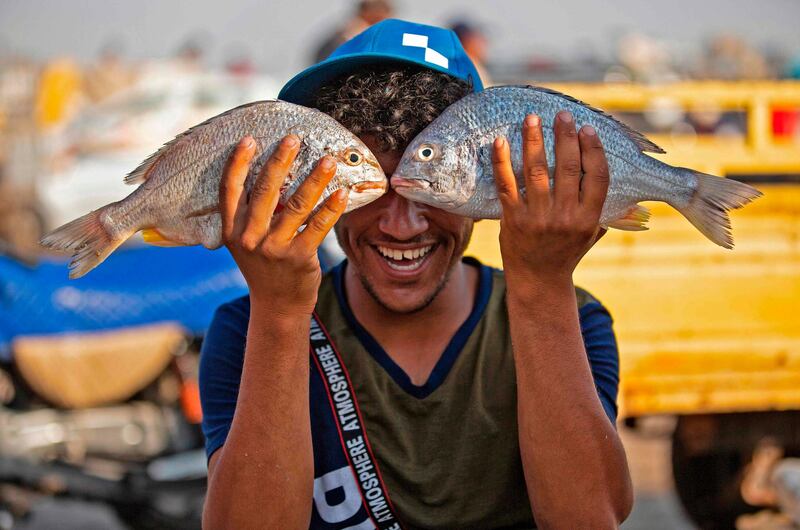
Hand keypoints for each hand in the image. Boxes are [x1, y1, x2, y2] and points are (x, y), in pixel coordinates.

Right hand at [220, 135, 347, 313]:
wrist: (277, 305)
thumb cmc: (263, 266)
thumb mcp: (246, 242)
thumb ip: (251, 214)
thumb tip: (271, 174)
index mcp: (232, 230)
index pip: (229, 191)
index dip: (237, 163)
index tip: (249, 139)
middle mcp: (250, 238)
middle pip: (265, 191)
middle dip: (280, 161)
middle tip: (293, 138)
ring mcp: (274, 248)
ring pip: (296, 205)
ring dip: (314, 179)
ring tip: (328, 160)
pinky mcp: (299, 257)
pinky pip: (318, 226)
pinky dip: (331, 208)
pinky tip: (341, 192)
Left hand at [492, 111, 608, 288]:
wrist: (538, 281)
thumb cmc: (567, 252)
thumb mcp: (592, 233)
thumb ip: (605, 209)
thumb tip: (626, 182)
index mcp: (589, 218)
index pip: (598, 177)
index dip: (594, 150)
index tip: (587, 128)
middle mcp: (566, 217)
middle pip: (569, 168)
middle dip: (565, 137)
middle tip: (562, 115)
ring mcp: (539, 218)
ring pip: (538, 171)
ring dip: (534, 140)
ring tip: (532, 118)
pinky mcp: (514, 220)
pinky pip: (507, 185)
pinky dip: (503, 161)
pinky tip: (501, 141)